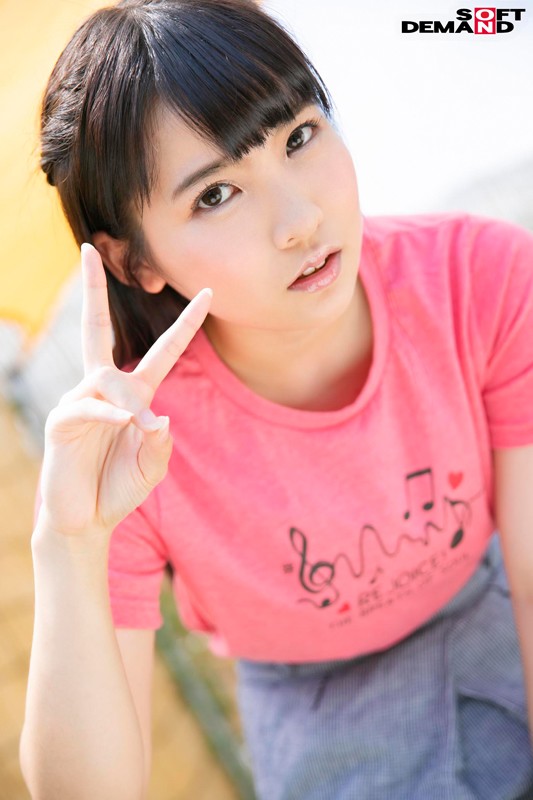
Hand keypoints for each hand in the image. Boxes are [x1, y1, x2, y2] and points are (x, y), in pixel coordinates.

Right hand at [37, 244, 211, 538]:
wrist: (86, 521)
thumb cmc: (119, 489)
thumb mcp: (153, 466)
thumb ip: (160, 443)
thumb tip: (157, 417)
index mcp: (135, 394)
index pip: (163, 350)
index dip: (186, 323)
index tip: (208, 293)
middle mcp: (105, 389)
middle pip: (95, 328)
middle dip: (92, 289)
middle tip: (87, 247)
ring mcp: (80, 402)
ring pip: (106, 379)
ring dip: (128, 403)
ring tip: (138, 428)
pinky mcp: (61, 422)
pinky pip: (86, 407)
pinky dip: (106, 415)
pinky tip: (120, 424)